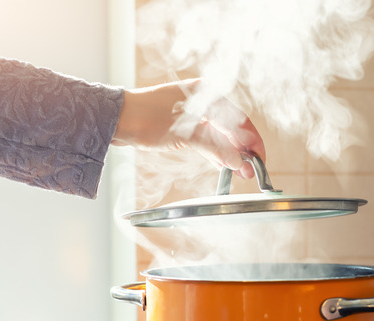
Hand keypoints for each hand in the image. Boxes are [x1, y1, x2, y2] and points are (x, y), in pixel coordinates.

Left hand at [110, 78, 264, 178]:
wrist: (114, 119)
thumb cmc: (146, 118)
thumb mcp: (186, 134)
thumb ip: (216, 148)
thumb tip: (238, 162)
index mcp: (207, 94)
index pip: (240, 120)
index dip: (252, 142)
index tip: (259, 160)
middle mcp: (202, 101)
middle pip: (231, 128)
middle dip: (242, 150)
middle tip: (250, 171)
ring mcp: (192, 113)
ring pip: (219, 135)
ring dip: (230, 153)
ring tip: (240, 172)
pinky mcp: (182, 125)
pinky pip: (206, 139)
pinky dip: (215, 152)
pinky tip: (223, 165)